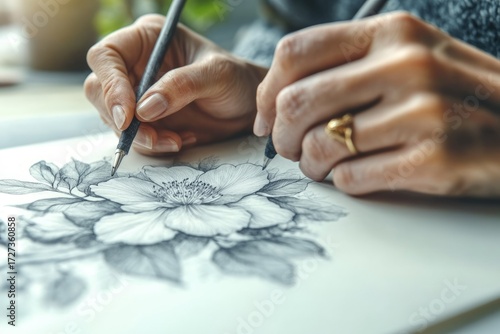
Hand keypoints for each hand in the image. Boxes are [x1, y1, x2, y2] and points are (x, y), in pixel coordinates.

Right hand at [85, 14, 266, 154]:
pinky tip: (180, 141)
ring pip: (113, 119)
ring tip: (175, 140)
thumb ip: (182, 86)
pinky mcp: (146, 120)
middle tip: (150, 136)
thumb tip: (144, 108)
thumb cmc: (236, 80)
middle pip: (99, 90)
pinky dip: (153, 145)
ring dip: (141, 137)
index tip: (128, 114)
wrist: (247, 107)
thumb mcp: (217, 75)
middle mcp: (136, 65)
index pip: (106, 56)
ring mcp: (138, 95)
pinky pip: (134, 137)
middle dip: (121, 119)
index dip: (110, 85)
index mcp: (147, 40)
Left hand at [255, 12, 499, 196]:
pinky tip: (358, 176)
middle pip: (296, 102)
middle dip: (281, 136)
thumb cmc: (451, 96)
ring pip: (321, 145)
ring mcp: (422, 110)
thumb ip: (346, 68)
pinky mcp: (433, 157)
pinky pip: (352, 177)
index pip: (295, 53)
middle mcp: (405, 64)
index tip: (265, 118)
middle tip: (288, 149)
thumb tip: (276, 99)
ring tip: (321, 167)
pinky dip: (343, 182)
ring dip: (310, 165)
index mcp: (390, 33)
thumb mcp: (406, 58)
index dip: (266, 92)